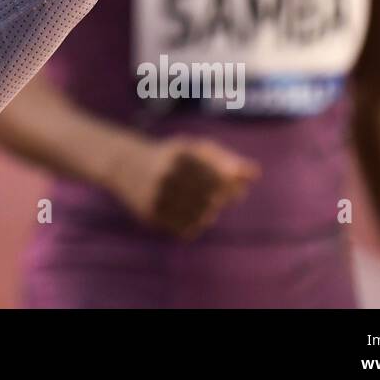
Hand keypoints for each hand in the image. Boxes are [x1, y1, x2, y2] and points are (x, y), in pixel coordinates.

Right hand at [115, 135, 260, 240]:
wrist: (124, 164)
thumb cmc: (170, 156)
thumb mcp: (194, 150)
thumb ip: (226, 159)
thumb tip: (255, 173)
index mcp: (181, 154)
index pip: (220, 177)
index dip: (233, 186)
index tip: (236, 188)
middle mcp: (168, 174)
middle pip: (212, 198)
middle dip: (222, 200)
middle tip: (219, 198)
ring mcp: (158, 195)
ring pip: (201, 217)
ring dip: (209, 214)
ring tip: (205, 206)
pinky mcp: (150, 214)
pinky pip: (185, 229)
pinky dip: (194, 225)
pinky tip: (191, 215)